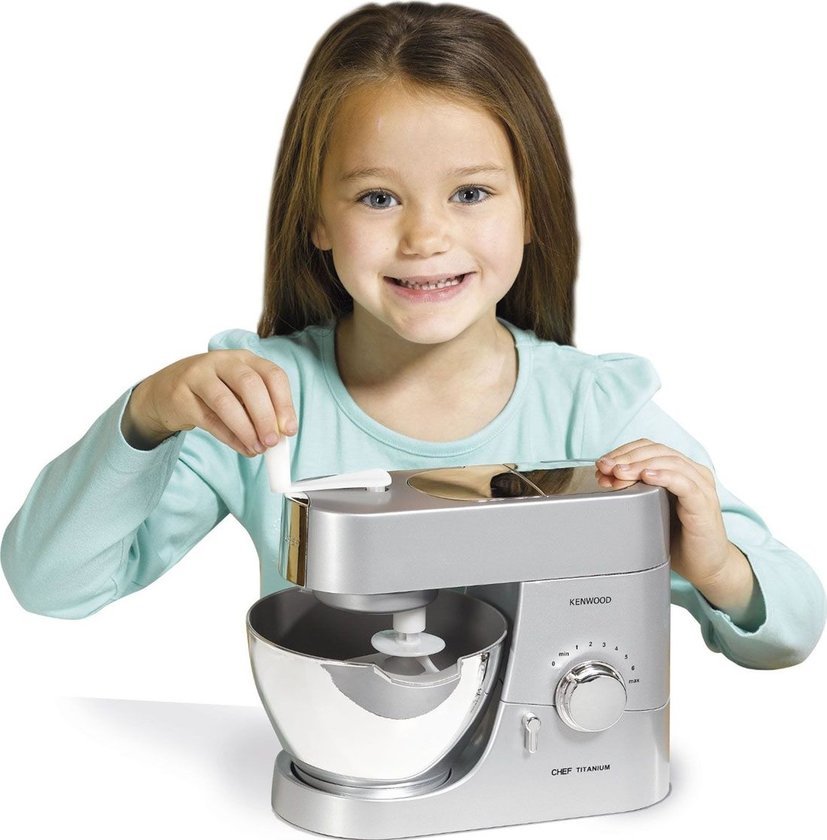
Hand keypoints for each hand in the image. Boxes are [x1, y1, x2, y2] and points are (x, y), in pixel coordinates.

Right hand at [121, 350, 296, 457]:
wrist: (166, 392)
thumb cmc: (213, 392)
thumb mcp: (239, 393)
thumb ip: (260, 409)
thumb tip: (280, 435)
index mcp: (245, 359)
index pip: (272, 375)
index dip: (284, 403)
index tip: (289, 429)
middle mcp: (222, 361)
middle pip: (250, 385)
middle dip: (265, 417)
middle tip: (272, 442)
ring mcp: (198, 376)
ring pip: (226, 403)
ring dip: (246, 430)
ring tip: (257, 449)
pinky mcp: (180, 396)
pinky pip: (208, 419)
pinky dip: (229, 438)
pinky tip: (242, 448)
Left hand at [595, 439, 755, 617]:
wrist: (706, 566)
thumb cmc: (676, 537)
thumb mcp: (649, 509)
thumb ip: (633, 491)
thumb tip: (605, 478)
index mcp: (679, 469)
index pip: (648, 447)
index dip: (623, 451)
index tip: (601, 464)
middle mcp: (693, 472)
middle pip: (656, 450)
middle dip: (626, 457)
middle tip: (605, 468)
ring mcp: (701, 487)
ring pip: (669, 462)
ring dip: (639, 465)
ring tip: (619, 472)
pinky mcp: (704, 504)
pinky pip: (685, 484)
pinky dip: (664, 476)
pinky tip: (647, 476)